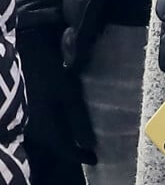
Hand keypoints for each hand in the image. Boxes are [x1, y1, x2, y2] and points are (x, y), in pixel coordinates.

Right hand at [18, 29, 96, 166]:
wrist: (26, 50)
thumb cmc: (49, 71)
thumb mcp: (68, 93)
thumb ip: (78, 119)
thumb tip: (90, 144)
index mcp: (44, 126)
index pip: (64, 149)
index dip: (80, 156)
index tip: (95, 159)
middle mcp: (34, 126)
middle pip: (54, 143)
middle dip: (71, 146)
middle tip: (87, 148)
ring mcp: (29, 115)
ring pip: (48, 132)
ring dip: (63, 134)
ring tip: (77, 133)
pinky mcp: (28, 104)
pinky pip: (44, 122)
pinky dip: (56, 123)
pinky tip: (63, 117)